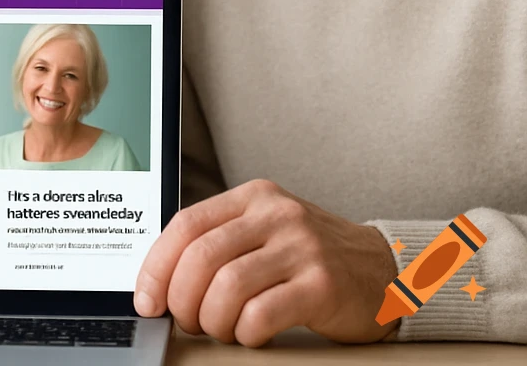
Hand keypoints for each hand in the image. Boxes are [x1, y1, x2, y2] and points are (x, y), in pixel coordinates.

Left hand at [134, 179, 398, 345]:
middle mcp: (275, 214)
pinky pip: (262, 313)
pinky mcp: (322, 284)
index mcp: (252, 197)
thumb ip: (220, 242)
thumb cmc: (311, 257)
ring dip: (213, 320)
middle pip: (202, 256)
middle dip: (183, 299)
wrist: (385, 270)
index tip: (147, 299)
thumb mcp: (265, 232)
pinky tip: (252, 335)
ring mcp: (301, 246)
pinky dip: (245, 333)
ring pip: (227, 286)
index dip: (157, 265)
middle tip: (188, 321)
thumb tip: (161, 278)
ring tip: (221, 330)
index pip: (186, 224)